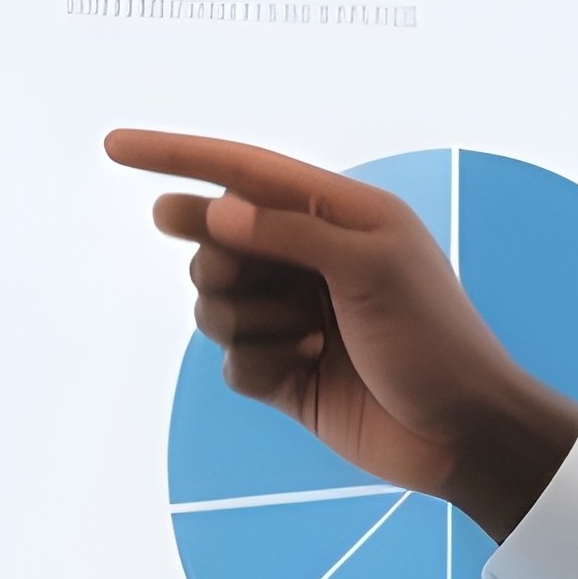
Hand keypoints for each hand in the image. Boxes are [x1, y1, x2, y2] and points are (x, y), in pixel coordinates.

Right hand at [106, 130, 577, 539]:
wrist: (464, 433)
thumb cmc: (436, 340)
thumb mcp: (373, 268)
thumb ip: (291, 233)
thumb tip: (218, 210)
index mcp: (339, 216)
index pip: (243, 172)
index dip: (178, 157)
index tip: (113, 145)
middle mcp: (310, 262)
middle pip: (214, 240)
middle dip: (220, 259)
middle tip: (261, 284)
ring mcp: (292, 318)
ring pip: (212, 303)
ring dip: (248, 320)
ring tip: (308, 336)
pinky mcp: (285, 374)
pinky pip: (230, 360)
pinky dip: (258, 364)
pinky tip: (308, 368)